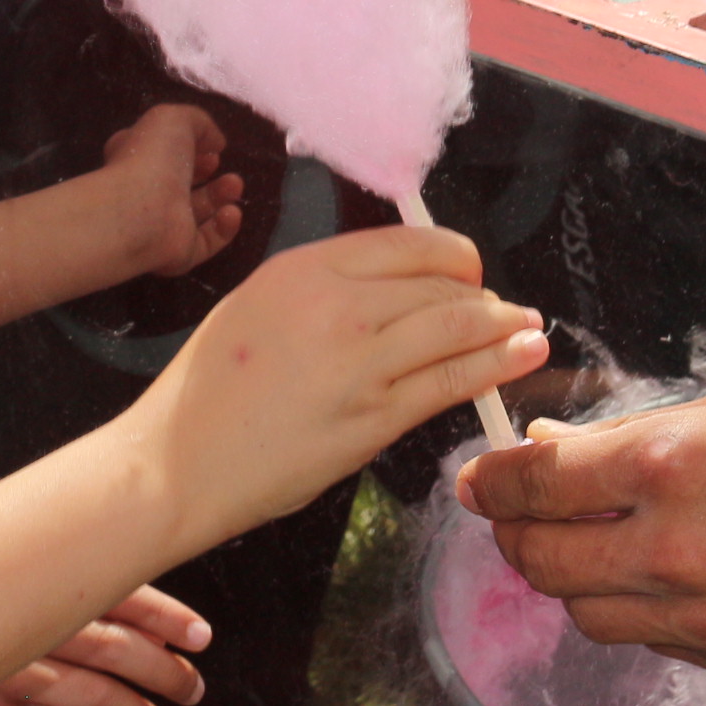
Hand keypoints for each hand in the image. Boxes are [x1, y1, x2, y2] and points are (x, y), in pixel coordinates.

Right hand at [0, 585, 211, 705]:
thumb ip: (37, 583)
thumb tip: (95, 588)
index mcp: (34, 586)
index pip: (118, 595)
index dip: (166, 616)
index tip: (201, 635)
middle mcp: (28, 628)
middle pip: (117, 648)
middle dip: (164, 670)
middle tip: (191, 686)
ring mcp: (8, 676)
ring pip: (94, 697)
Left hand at [93, 103, 246, 280]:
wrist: (140, 211)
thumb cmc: (151, 159)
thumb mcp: (174, 120)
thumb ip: (198, 123)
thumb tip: (215, 141)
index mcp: (138, 159)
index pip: (162, 153)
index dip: (188, 147)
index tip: (210, 146)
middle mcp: (147, 193)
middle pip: (181, 183)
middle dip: (206, 171)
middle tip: (221, 165)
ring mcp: (163, 225)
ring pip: (197, 212)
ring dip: (220, 196)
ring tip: (235, 185)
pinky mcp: (180, 253)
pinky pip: (207, 242)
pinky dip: (224, 227)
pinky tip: (232, 212)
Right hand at [122, 226, 544, 554]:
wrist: (176, 461)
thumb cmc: (207, 390)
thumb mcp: (255, 305)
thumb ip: (320, 288)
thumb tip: (392, 284)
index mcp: (303, 268)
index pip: (407, 244)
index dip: (452, 256)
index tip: (469, 272)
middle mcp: (335, 305)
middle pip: (440, 284)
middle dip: (483, 296)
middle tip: (505, 310)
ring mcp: (357, 363)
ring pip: (457, 327)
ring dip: (504, 327)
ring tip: (529, 332)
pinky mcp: (372, 419)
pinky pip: (450, 381)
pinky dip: (496, 366)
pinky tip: (521, 358)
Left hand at [454, 388, 705, 685]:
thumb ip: (633, 441)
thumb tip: (552, 452)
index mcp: (667, 468)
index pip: (532, 485)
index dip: (490, 483)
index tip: (477, 481)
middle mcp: (676, 550)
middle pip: (540, 563)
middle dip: (515, 537)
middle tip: (516, 519)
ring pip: (588, 614)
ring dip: (574, 581)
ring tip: (594, 549)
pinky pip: (658, 643)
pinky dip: (645, 613)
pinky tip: (671, 580)